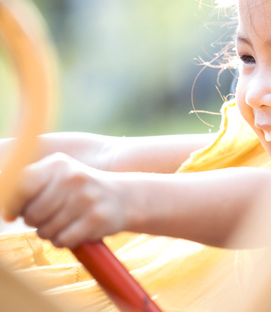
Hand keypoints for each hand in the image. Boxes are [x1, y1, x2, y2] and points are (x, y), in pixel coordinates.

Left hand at [2, 153, 128, 247]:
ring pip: (46, 230)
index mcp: (58, 164)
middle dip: (34, 222)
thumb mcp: (58, 177)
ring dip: (49, 233)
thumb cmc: (80, 191)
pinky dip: (63, 241)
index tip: (13, 213)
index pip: (22, 184)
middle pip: (32, 213)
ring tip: (63, 223)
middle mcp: (73, 178)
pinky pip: (63, 240)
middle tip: (48, 217)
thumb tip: (6, 210)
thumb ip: (31, 187)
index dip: (12, 204)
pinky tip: (73, 232)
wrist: (124, 197)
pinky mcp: (97, 218)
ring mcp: (87, 198)